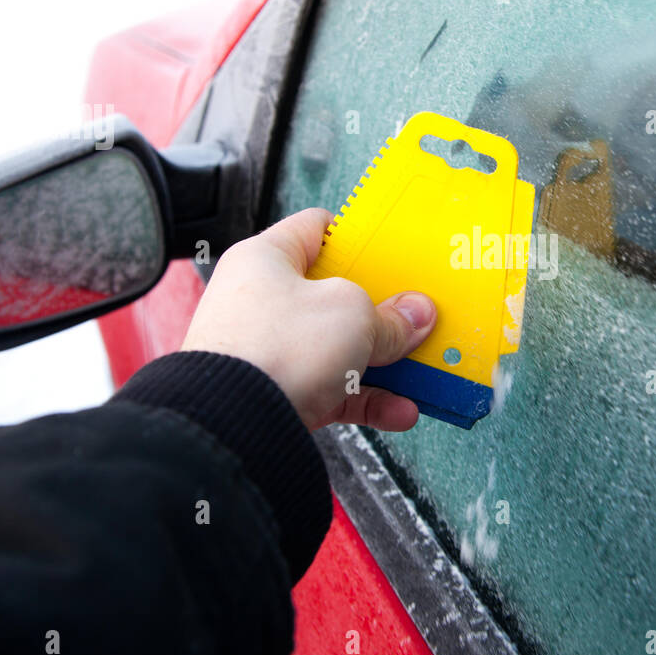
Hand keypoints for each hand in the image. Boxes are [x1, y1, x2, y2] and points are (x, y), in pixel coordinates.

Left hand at [181, 208, 436, 430]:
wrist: (236, 425)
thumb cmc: (277, 347)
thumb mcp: (352, 314)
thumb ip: (390, 316)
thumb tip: (416, 316)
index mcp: (266, 259)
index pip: (315, 229)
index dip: (357, 237)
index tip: (392, 253)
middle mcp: (262, 303)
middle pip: (333, 298)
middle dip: (379, 311)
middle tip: (414, 315)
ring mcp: (268, 352)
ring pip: (337, 349)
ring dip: (382, 362)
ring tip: (419, 369)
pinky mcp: (277, 394)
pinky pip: (332, 391)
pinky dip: (367, 400)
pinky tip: (400, 410)